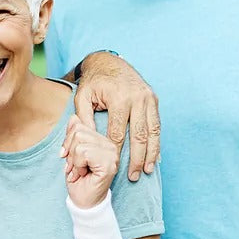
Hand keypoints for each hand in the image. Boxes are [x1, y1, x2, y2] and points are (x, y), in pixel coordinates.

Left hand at [61, 115, 118, 208]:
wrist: (83, 201)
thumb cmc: (78, 178)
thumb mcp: (71, 151)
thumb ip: (73, 133)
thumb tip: (74, 117)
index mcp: (103, 138)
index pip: (79, 123)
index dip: (67, 141)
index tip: (68, 156)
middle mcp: (111, 143)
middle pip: (78, 131)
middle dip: (69, 151)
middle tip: (75, 167)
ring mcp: (112, 152)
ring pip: (79, 142)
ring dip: (73, 161)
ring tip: (80, 171)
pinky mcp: (109, 162)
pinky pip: (83, 153)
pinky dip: (78, 165)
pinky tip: (84, 174)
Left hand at [73, 51, 159, 181]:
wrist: (109, 62)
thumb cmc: (93, 82)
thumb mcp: (81, 97)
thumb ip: (82, 120)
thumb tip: (81, 145)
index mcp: (119, 98)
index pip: (118, 133)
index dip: (116, 153)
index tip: (113, 168)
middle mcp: (137, 98)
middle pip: (139, 135)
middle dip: (136, 158)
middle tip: (133, 176)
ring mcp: (149, 98)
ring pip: (152, 132)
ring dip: (151, 153)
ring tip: (147, 170)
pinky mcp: (154, 99)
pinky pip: (157, 124)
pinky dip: (156, 142)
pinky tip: (154, 156)